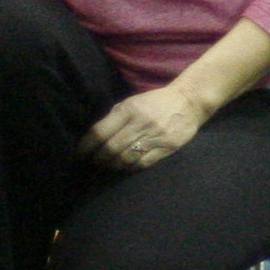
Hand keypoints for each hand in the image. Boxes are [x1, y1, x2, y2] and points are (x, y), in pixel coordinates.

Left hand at [80, 85, 207, 171]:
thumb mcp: (133, 102)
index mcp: (129, 109)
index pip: (100, 131)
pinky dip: (130, 167)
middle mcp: (140, 123)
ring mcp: (154, 136)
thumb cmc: (156, 102)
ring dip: (113, 165)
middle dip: (99, 159)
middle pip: (111, 148)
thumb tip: (96, 137)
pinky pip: (142, 163)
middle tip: (94, 163)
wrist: (189, 101)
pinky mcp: (167, 147)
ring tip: (108, 166)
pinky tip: (126, 167)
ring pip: (125, 158)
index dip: (87, 146)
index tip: (81, 154)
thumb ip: (115, 117)